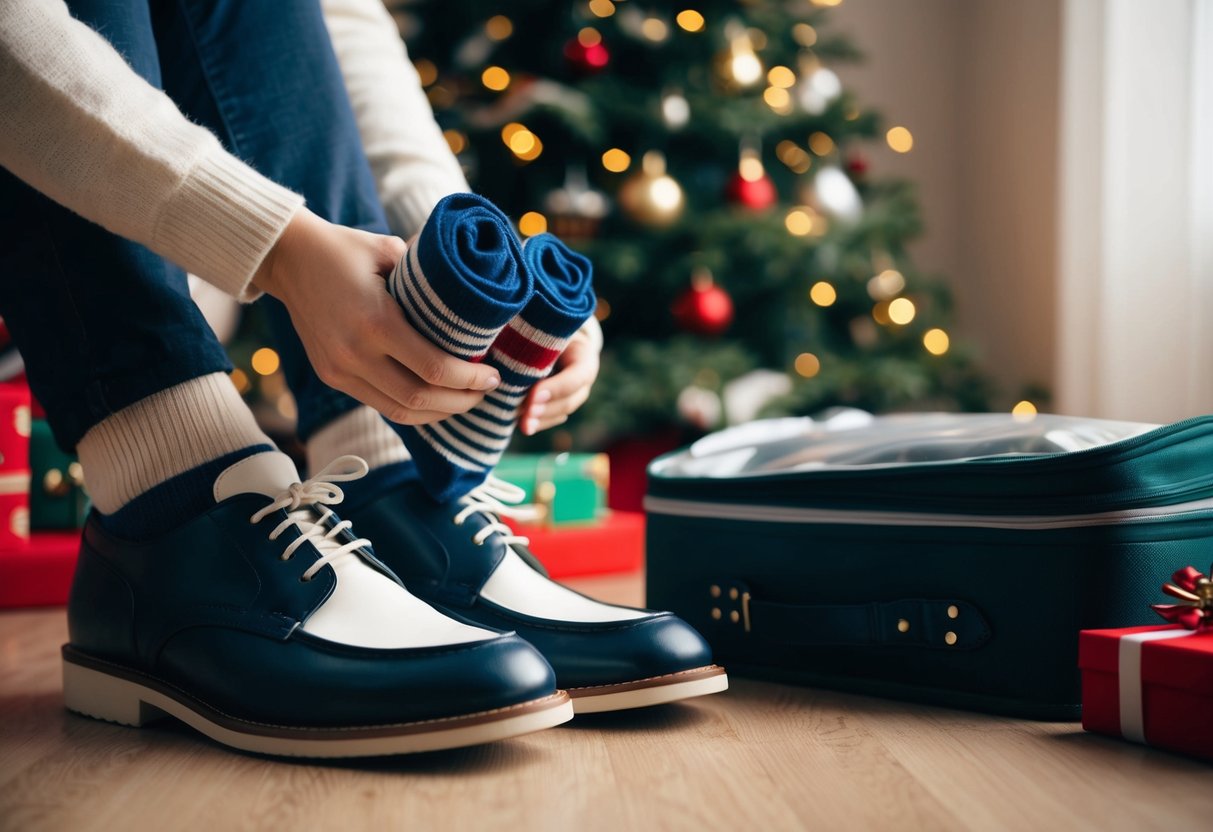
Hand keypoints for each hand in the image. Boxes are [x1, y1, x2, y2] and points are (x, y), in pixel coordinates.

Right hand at [252, 208, 499, 424]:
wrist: (287, 259)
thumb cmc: (345, 249)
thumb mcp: (391, 252)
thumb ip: (427, 277)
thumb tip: (470, 293)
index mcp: (376, 322)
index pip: (434, 369)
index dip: (469, 379)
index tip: (492, 374)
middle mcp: (355, 354)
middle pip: (420, 399)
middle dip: (460, 401)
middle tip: (486, 390)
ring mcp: (340, 370)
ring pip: (399, 411)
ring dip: (438, 412)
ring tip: (465, 399)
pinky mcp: (332, 376)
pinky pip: (379, 404)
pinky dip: (411, 408)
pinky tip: (434, 399)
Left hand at [519, 330, 599, 434]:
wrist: (559, 338)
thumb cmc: (551, 329)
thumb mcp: (551, 328)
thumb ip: (539, 334)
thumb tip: (510, 330)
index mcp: (585, 359)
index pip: (575, 377)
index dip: (556, 388)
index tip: (535, 395)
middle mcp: (583, 381)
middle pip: (569, 400)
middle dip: (546, 409)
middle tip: (525, 414)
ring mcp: (575, 395)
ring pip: (561, 412)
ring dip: (541, 420)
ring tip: (522, 424)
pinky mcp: (562, 404)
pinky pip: (553, 418)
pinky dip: (538, 423)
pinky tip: (521, 425)